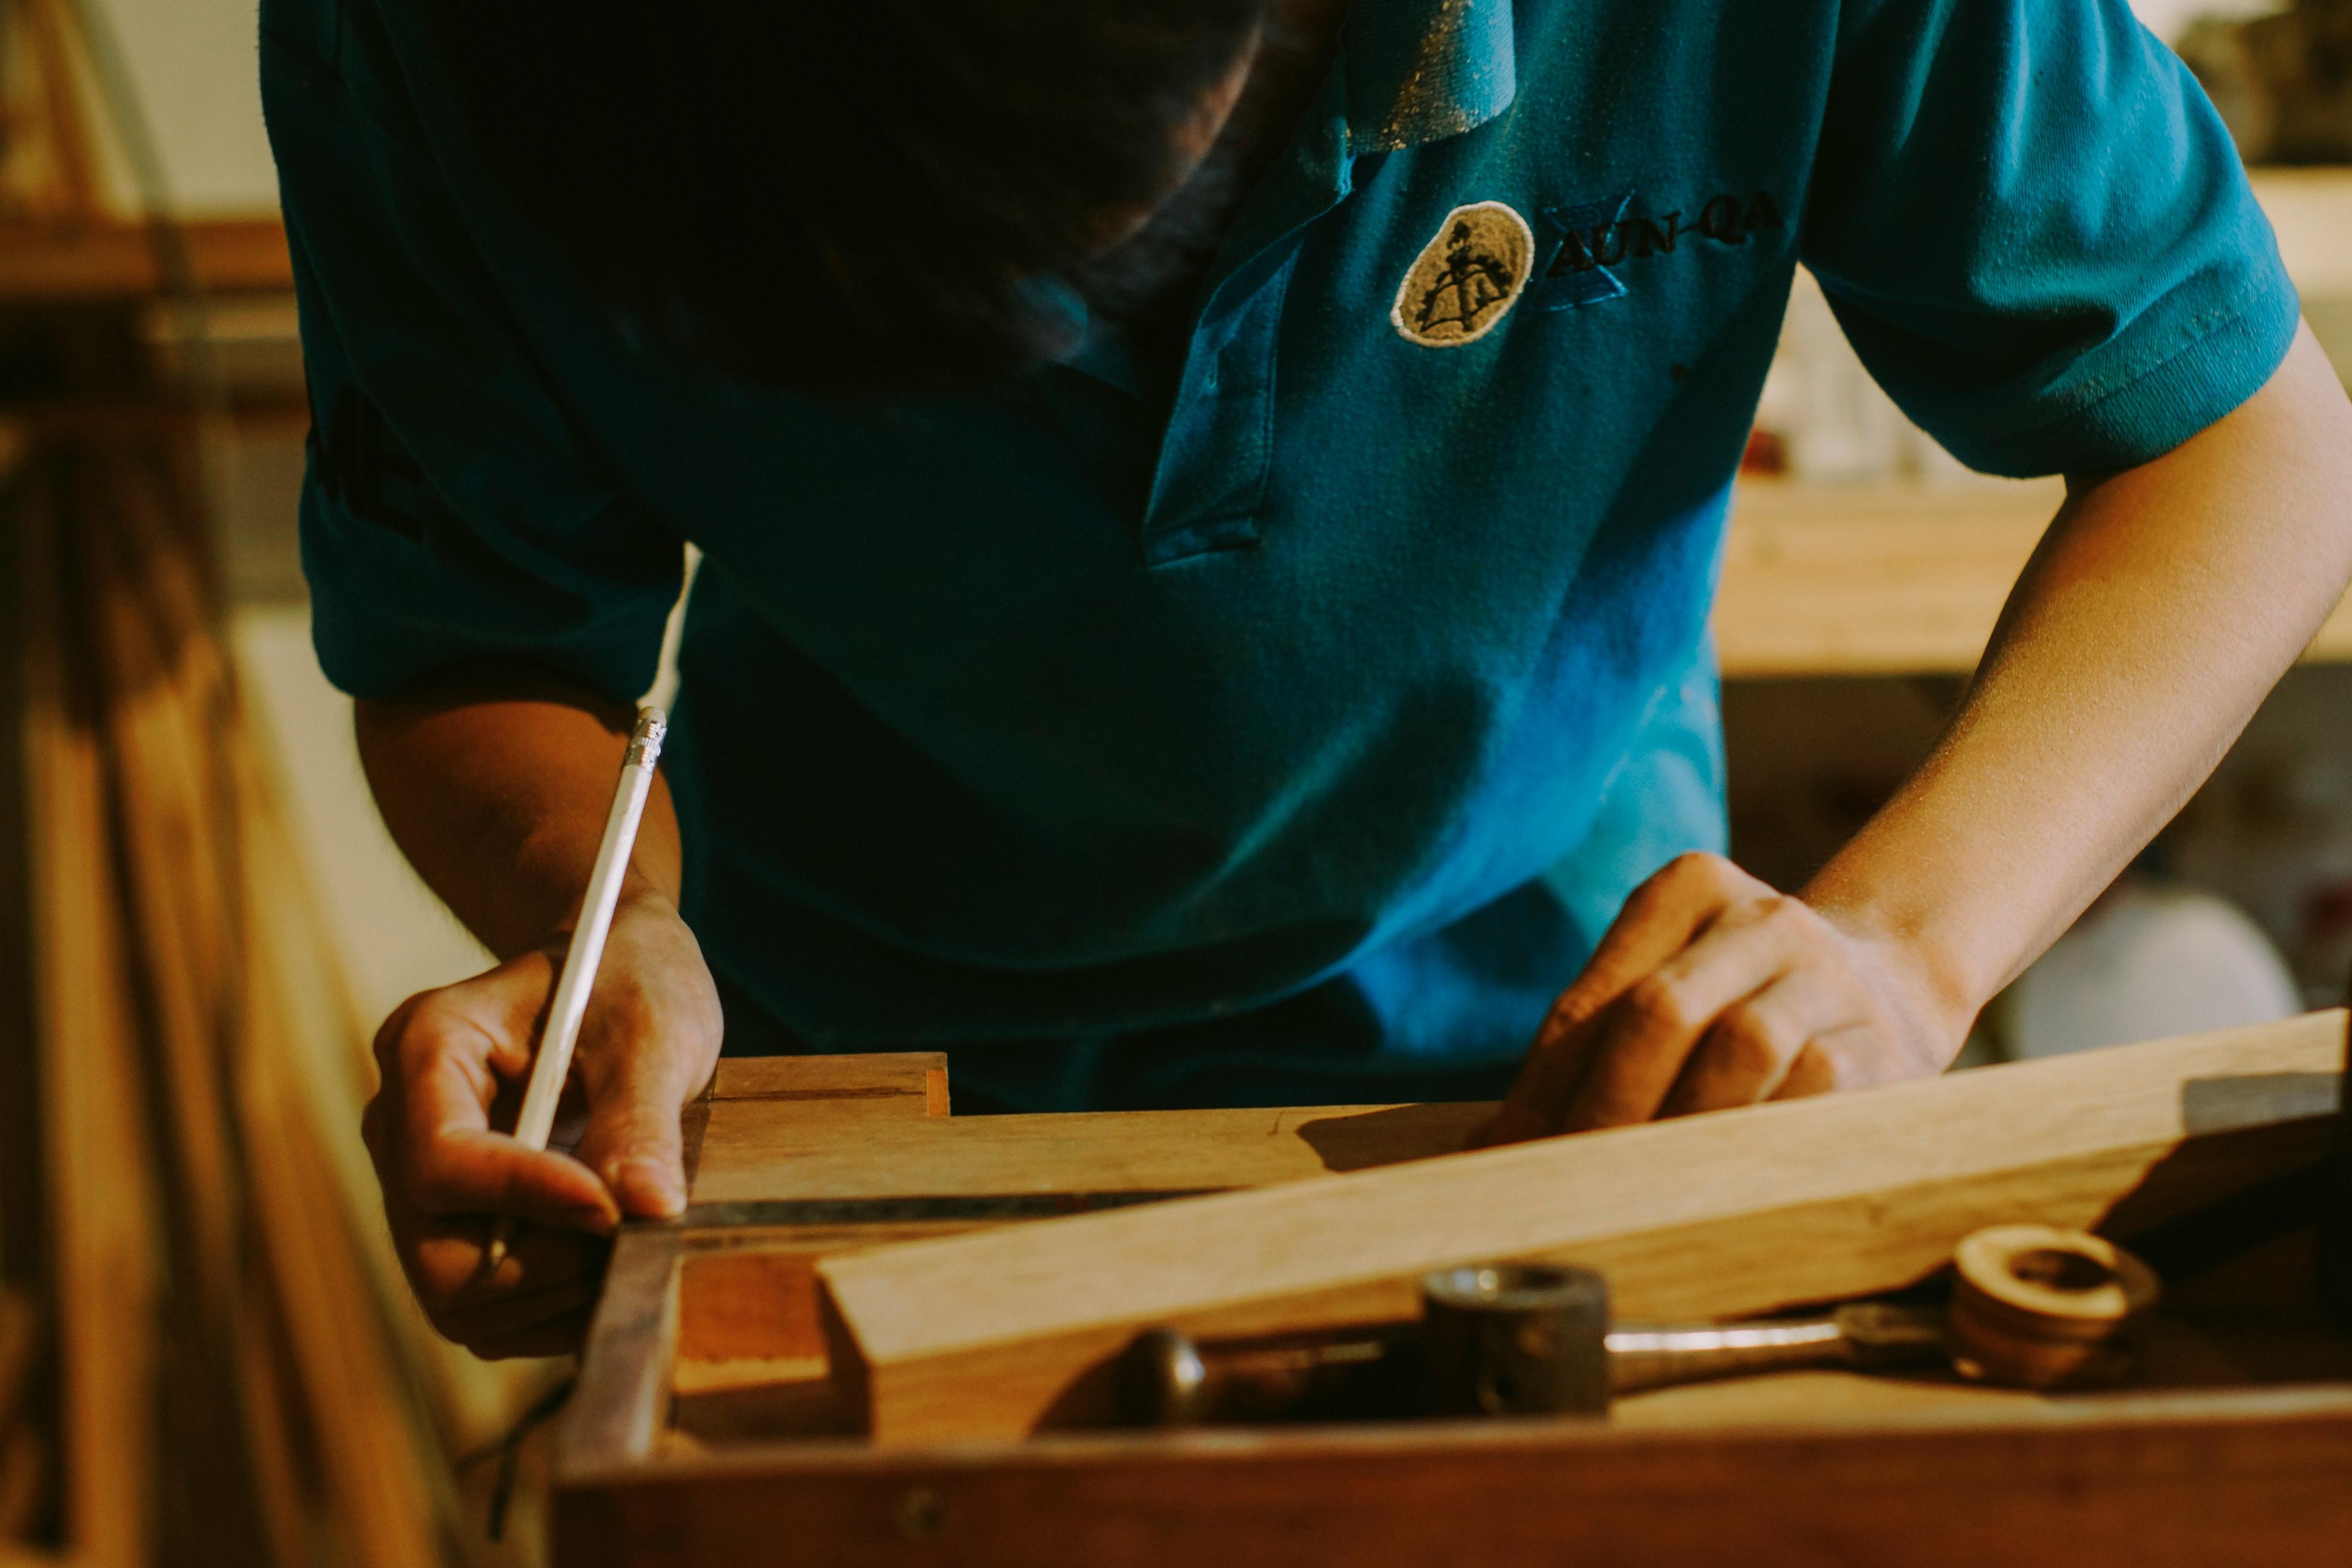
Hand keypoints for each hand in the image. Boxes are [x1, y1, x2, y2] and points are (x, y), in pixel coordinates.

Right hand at [360, 891, 722, 1355]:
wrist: (618, 971)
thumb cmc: (630, 977)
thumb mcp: (650, 1028)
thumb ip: (641, 1117)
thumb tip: (646, 1211)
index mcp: (425, 1049)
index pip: (442, 1164)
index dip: (527, 1200)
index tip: (615, 1207)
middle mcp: (402, 1126)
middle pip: (436, 1256)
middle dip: (541, 1264)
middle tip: (630, 1229)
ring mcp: (422, 1186)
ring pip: (456, 1299)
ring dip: (553, 1294)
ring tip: (629, 1236)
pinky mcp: (459, 1227)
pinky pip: (486, 1313)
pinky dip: (554, 1310)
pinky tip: (611, 1262)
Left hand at [1471, 854, 1967, 1146]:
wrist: (1895, 986)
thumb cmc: (1741, 1004)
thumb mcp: (1672, 990)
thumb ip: (1594, 1047)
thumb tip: (1493, 1146)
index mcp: (1687, 889)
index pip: (1590, 1000)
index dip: (1540, 1088)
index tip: (1504, 1155)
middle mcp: (1761, 915)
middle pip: (1658, 1012)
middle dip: (1603, 1109)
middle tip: (1563, 1183)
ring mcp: (1828, 972)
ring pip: (1739, 1045)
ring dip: (1680, 1126)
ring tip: (1632, 1188)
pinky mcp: (1881, 1039)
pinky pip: (1810, 1088)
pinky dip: (1756, 1136)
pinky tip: (1717, 1179)